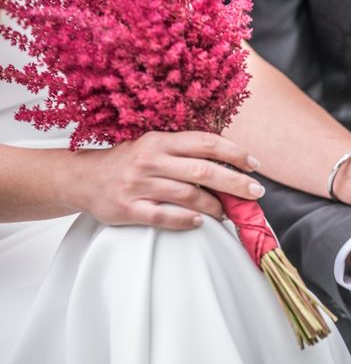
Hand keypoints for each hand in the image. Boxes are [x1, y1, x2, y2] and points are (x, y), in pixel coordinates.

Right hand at [68, 131, 264, 229]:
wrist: (82, 179)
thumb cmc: (128, 163)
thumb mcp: (154, 147)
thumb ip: (185, 153)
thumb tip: (228, 164)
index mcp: (160, 141)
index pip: (205, 142)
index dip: (234, 152)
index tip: (254, 164)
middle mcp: (150, 160)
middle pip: (202, 171)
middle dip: (235, 182)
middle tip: (256, 192)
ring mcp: (138, 185)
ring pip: (187, 196)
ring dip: (214, 206)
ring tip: (228, 212)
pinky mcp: (128, 209)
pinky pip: (164, 216)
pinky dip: (186, 220)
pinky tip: (201, 222)